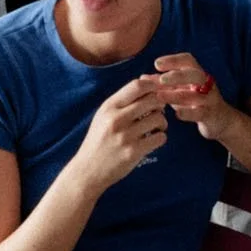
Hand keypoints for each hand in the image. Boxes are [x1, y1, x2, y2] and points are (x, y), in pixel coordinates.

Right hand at [67, 76, 167, 192]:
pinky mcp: (133, 152)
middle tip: (158, 111)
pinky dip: (160, 138)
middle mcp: (116, 118)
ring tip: (155, 128)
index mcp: (109, 107)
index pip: (138, 85)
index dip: (153, 85)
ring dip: (162, 123)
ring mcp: (125, 136)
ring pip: (159, 118)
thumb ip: (123, 100)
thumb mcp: (104, 116)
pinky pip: (160, 138)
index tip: (158, 91)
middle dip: (161, 104)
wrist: (87, 170)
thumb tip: (148, 80)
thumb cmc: (99, 141)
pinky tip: (153, 140)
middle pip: (152, 99)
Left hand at [142, 52, 233, 141]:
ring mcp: (210, 99)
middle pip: (195, 74)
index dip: (173, 60)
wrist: (220, 121)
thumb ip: (163, 84)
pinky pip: (201, 113)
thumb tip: (142, 78)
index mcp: (197, 75)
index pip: (188, 61)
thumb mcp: (180, 90)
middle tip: (161, 79)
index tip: (157, 63)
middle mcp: (206, 84)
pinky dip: (189, 113)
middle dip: (177, 75)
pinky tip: (177, 114)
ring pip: (196, 94)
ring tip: (160, 96)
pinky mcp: (211, 115)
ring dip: (177, 95)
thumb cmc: (196, 102)